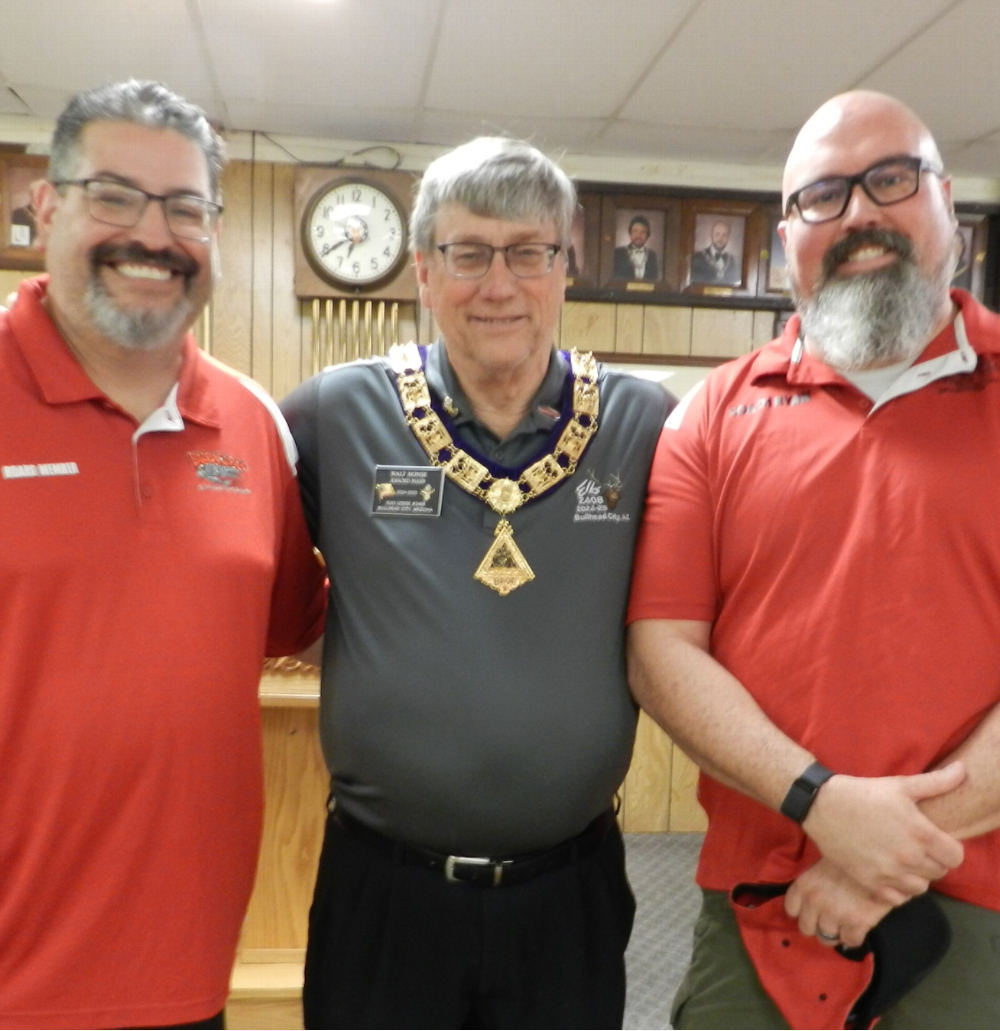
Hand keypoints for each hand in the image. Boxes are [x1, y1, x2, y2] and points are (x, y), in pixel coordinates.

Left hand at [785, 858, 892, 948]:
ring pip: (826, 939)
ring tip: (843, 924)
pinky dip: (853, 937)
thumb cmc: (851, 856)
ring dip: (834, 933)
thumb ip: (814, 880)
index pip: (791, 909)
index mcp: (804, 884)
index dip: (802, 912)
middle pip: (806, 928)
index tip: (810, 911)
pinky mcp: (857, 923)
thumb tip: (811, 898)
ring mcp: (835, 914)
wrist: (879, 859)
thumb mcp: (824, 860)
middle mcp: (815, 901)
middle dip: (817, 926)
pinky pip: (850, 942)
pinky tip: (857, 928)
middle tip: (828, 920)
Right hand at [802, 763, 965, 904]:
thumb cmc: (863, 793)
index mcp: (920, 833)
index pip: (956, 857)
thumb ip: (936, 782)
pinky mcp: (870, 883)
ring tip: (904, 860)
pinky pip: (898, 898)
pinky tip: (890, 872)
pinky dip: (898, 889)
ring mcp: (888, 873)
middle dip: (933, 860)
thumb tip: (963, 770)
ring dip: (916, 875)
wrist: (821, 805)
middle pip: (939, 872)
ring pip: (920, 888)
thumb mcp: (900, 785)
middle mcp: (908, 857)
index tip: (936, 839)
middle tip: (917, 846)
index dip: (949, 848)